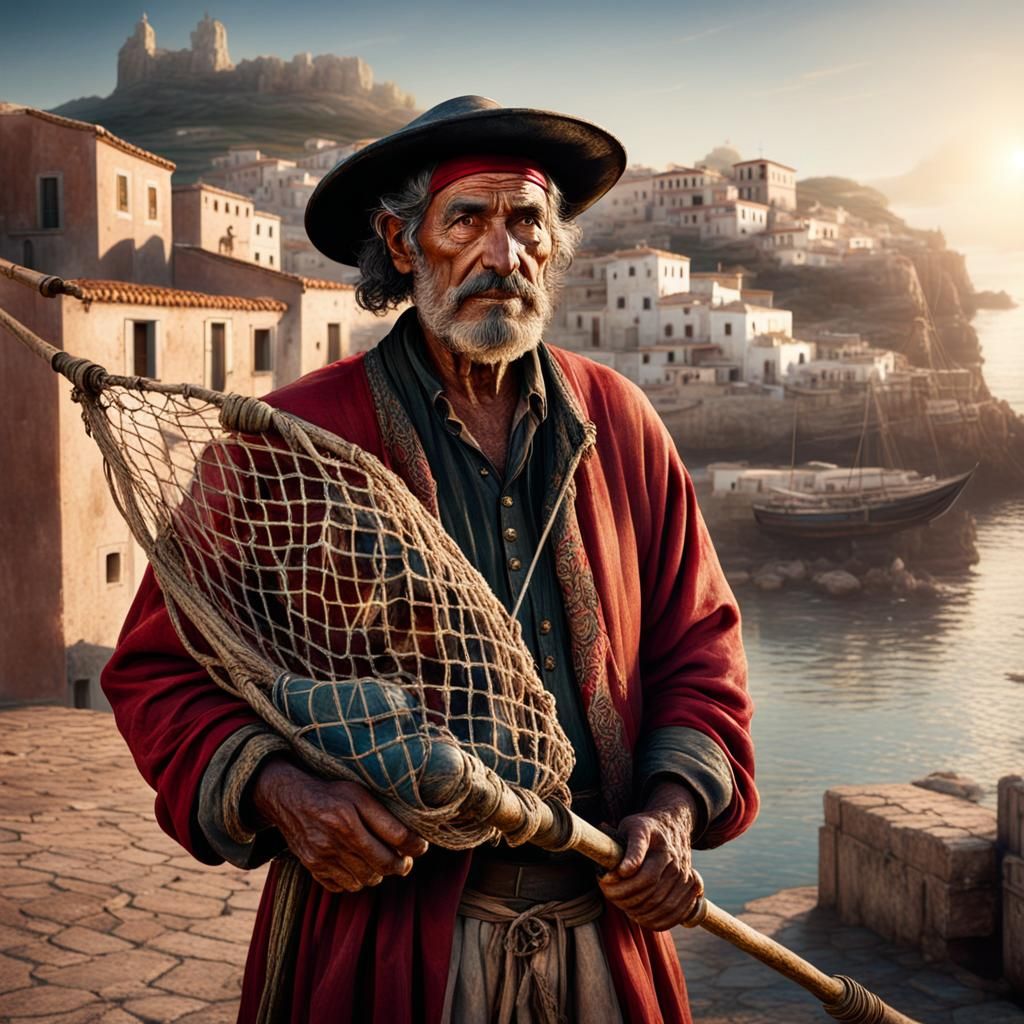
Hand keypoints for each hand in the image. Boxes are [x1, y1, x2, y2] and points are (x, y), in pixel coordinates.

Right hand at [251, 757, 428, 892]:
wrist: (290, 799)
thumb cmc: (332, 794)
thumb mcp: (359, 793)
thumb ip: (383, 814)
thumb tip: (411, 838)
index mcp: (351, 814)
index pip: (397, 837)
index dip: (416, 845)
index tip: (420, 847)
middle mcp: (337, 837)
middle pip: (384, 864)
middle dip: (401, 865)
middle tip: (405, 861)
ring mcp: (323, 856)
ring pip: (366, 880)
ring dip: (378, 874)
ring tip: (380, 862)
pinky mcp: (313, 867)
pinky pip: (344, 887)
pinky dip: (355, 881)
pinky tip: (358, 866)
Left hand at [599, 781, 702, 930]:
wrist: (672, 826)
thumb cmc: (645, 829)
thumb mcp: (630, 827)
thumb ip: (626, 847)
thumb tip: (622, 871)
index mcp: (657, 841)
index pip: (646, 872)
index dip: (625, 883)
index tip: (605, 880)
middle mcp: (674, 858)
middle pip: (650, 891)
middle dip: (624, 897)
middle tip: (608, 893)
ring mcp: (684, 874)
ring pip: (662, 905)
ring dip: (637, 911)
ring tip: (621, 904)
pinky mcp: (690, 887)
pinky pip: (675, 914)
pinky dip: (655, 921)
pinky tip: (639, 916)